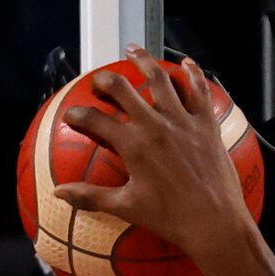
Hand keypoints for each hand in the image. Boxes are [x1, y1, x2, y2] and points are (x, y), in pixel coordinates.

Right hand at [53, 48, 255, 271]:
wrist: (215, 224)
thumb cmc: (171, 220)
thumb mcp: (127, 208)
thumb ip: (92, 197)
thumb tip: (59, 193)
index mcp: (134, 145)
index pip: (96, 121)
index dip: (78, 115)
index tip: (71, 115)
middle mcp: (155, 125)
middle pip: (123, 89)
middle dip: (105, 80)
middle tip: (98, 81)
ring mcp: (183, 121)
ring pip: (159, 79)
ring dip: (143, 60)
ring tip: (133, 50)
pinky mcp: (206, 124)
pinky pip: (199, 91)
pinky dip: (192, 73)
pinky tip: (186, 63)